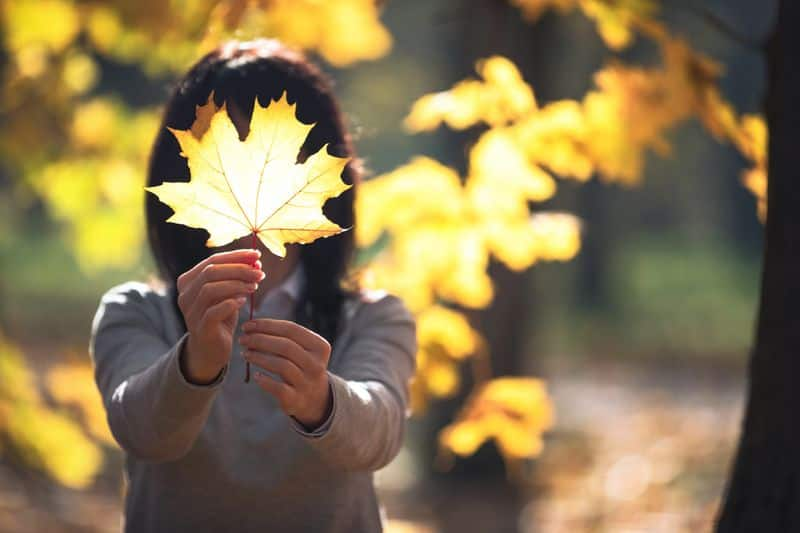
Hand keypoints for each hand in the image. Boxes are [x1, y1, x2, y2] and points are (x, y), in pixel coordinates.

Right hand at [177, 249, 263, 382]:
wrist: (211, 349)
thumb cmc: (221, 317)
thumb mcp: (227, 293)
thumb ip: (236, 277)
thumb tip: (255, 260)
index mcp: (188, 281)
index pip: (212, 261)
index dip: (236, 256)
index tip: (257, 255)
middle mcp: (184, 295)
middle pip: (210, 272)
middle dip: (239, 269)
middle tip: (260, 273)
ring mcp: (190, 312)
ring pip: (210, 290)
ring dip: (236, 285)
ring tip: (254, 287)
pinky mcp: (200, 328)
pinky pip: (213, 312)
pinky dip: (230, 304)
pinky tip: (243, 301)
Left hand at [239, 319, 332, 428]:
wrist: (314, 398)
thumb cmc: (301, 365)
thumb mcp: (302, 350)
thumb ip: (284, 336)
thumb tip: (252, 326)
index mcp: (320, 347)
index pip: (291, 329)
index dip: (267, 325)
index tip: (247, 325)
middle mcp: (316, 364)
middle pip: (286, 346)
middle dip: (260, 340)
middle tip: (243, 339)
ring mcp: (307, 383)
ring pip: (281, 365)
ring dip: (259, 357)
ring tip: (245, 353)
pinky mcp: (296, 399)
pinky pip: (278, 388)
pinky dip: (265, 380)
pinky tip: (256, 375)